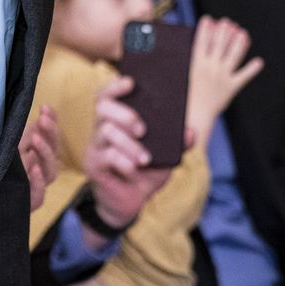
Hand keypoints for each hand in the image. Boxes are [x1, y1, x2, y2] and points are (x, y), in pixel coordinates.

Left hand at [18, 105, 59, 211]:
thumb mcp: (6, 146)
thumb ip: (18, 132)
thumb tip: (26, 111)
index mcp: (37, 155)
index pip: (50, 137)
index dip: (52, 123)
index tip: (45, 107)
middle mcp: (40, 170)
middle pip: (54, 152)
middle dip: (51, 133)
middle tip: (43, 119)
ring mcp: (36, 186)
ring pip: (50, 172)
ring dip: (45, 153)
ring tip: (36, 139)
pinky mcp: (28, 203)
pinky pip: (39, 195)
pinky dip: (38, 182)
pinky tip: (34, 168)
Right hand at [83, 76, 175, 231]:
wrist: (130, 203)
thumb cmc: (145, 174)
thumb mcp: (166, 158)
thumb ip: (177, 144)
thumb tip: (190, 132)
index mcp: (117, 121)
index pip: (109, 95)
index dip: (116, 86)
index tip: (132, 82)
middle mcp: (103, 130)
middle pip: (103, 107)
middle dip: (124, 114)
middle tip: (142, 129)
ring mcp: (96, 148)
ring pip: (106, 132)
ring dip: (129, 144)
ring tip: (145, 159)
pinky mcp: (94, 166)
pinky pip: (107, 157)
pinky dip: (124, 162)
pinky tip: (134, 171)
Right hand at [183, 16, 260, 145]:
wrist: (195, 117)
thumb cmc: (184, 100)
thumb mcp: (182, 79)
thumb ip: (186, 65)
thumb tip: (187, 52)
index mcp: (196, 65)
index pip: (201, 42)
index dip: (205, 29)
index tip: (209, 19)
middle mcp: (211, 68)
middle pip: (219, 45)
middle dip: (223, 31)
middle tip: (228, 22)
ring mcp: (222, 76)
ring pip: (233, 56)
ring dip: (239, 43)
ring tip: (243, 33)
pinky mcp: (231, 87)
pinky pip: (244, 76)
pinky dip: (252, 69)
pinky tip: (259, 62)